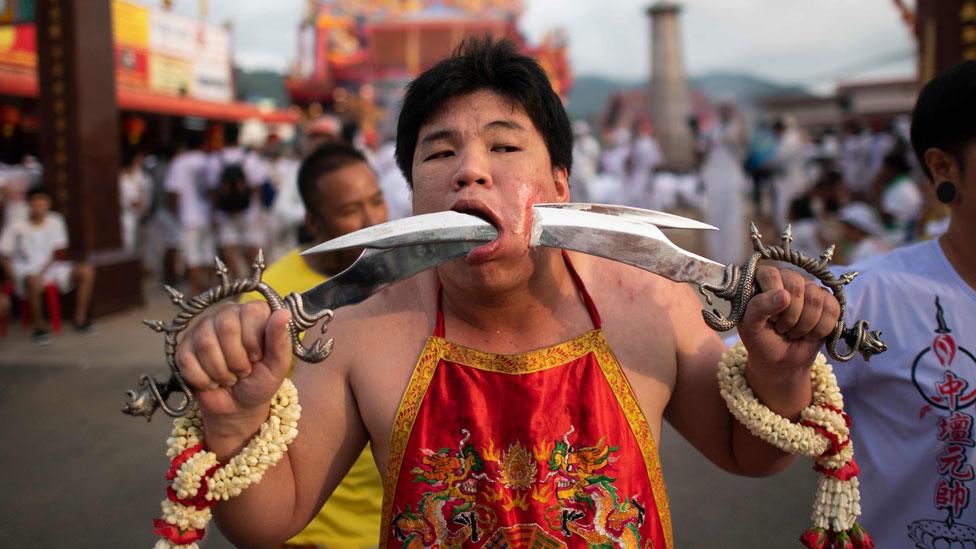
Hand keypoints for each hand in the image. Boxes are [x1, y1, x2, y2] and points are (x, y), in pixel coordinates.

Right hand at [175, 301, 292, 419]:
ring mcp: (201, 329)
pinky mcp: (183, 348)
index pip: (250, 313)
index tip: (257, 357)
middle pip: (225, 326)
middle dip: (237, 359)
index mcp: (253, 312)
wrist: (238, 407)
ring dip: (221, 372)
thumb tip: (283, 313)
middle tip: (243, 371)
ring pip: (205, 344)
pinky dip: (203, 379)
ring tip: (229, 377)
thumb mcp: (278, 365)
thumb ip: (280, 339)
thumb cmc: (261, 381)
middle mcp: (226, 314)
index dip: (253, 342)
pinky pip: (186, 359)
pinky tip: (212, 381)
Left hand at [738, 265, 839, 374]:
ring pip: (816, 298)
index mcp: (764, 279)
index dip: (772, 298)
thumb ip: (759, 307)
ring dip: (804, 324)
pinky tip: (809, 334)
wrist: (780, 360)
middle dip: (789, 315)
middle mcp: (788, 278)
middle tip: (781, 328)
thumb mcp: (750, 326)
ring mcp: (810, 288)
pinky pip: (832, 309)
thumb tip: (784, 294)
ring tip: (793, 331)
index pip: (771, 274)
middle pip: (796, 286)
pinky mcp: (828, 302)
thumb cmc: (761, 339)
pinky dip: (820, 329)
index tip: (769, 317)